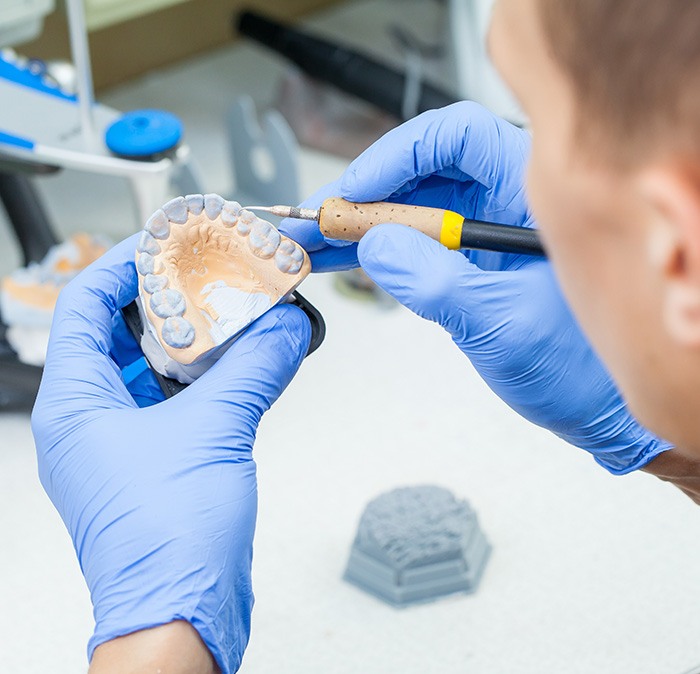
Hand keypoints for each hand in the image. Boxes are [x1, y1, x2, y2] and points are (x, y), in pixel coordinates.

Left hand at [31, 235, 310, 672]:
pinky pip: (180, 401)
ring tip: (233, 311)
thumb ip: (255, 368)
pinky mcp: (159, 460)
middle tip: (210, 274)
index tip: (164, 243)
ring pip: (155, 368)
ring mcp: (124, 442)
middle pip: (122, 333)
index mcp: (76, 403)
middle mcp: (92, 419)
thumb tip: (286, 327)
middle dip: (168, 301)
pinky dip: (211, 378)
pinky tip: (246, 362)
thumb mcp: (214, 431)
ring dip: (195, 341)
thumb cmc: (166, 541)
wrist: (183, 612)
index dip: (123, 265)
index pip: (87, 306)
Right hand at [283, 102, 670, 471]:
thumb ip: (437, 283)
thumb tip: (376, 246)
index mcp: (533, 194)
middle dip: (362, 196)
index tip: (357, 190)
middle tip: (315, 221)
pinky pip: (410, 244)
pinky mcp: (463, 263)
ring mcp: (480, 233)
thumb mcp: (504, 325)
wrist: (592, 407)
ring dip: (357, 225)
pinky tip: (336, 259)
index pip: (459, 138)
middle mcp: (504, 202)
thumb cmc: (579, 366)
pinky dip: (371, 252)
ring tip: (311, 242)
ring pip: (408, 208)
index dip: (400, 155)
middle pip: (421, 171)